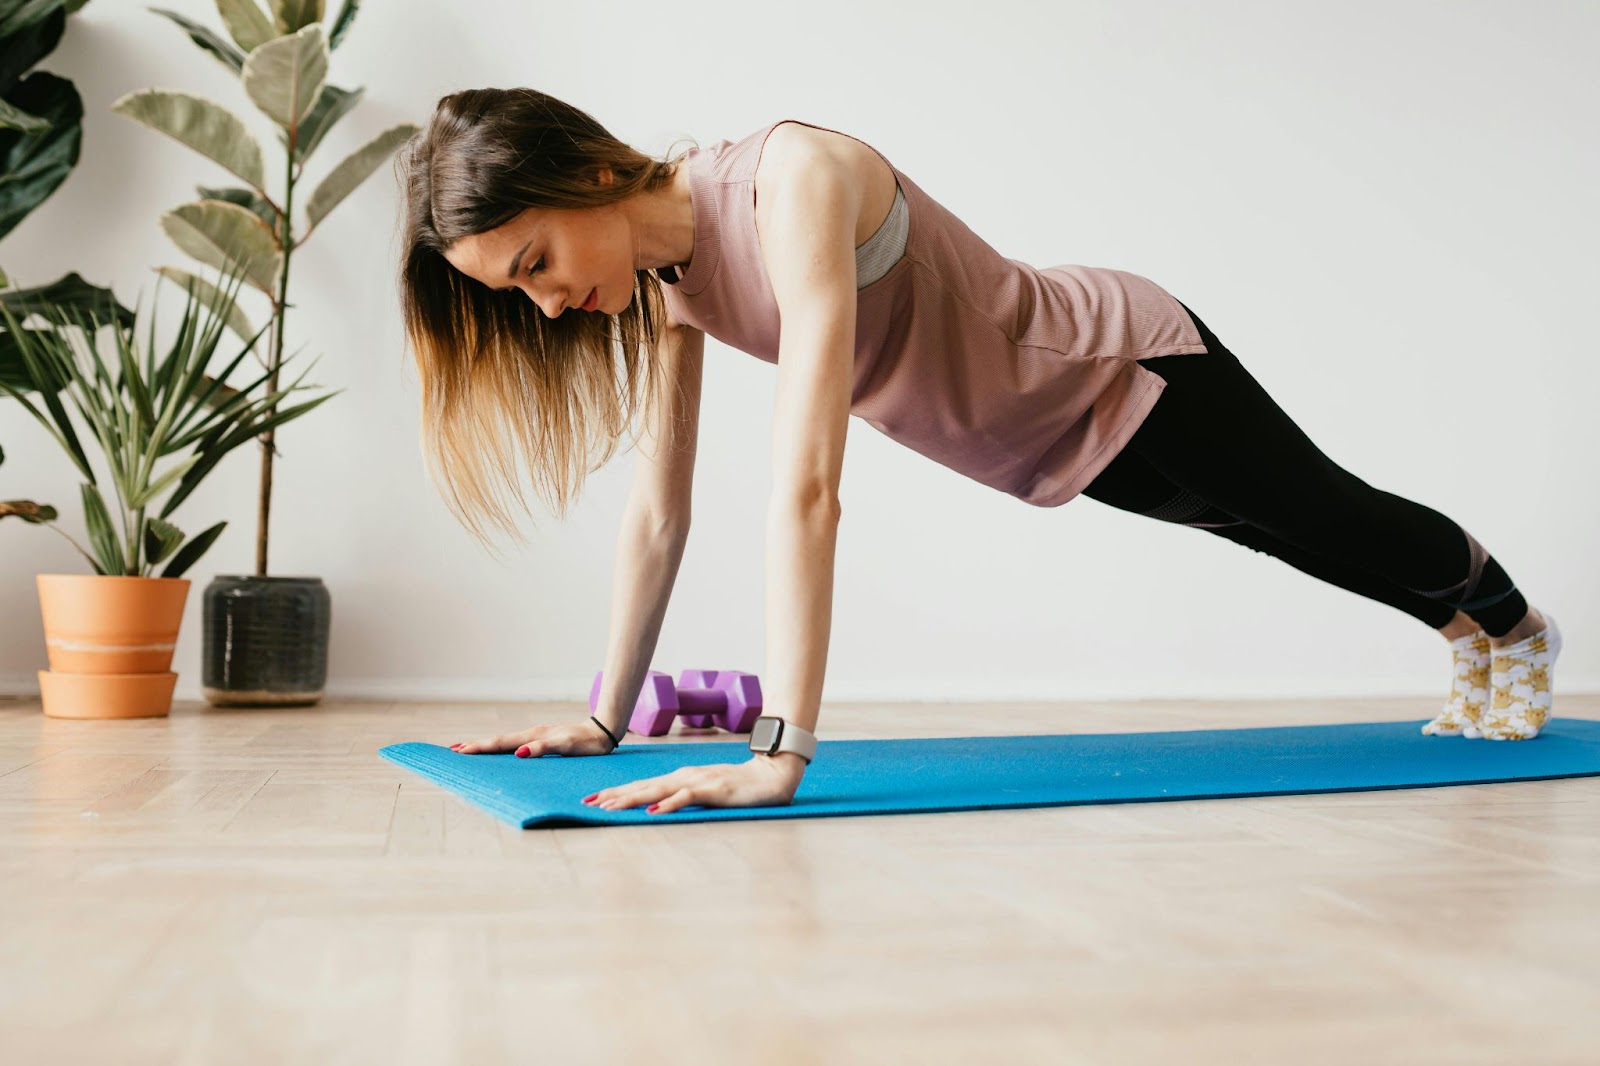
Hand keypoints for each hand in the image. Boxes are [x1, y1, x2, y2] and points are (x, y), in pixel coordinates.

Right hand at [449, 720, 612, 757]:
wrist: (602, 733)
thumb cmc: (586, 743)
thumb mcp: (566, 747)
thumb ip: (543, 748)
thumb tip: (519, 753)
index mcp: (533, 736)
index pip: (501, 743)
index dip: (480, 747)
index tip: (460, 751)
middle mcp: (531, 734)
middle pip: (498, 741)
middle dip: (476, 745)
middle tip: (454, 750)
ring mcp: (536, 736)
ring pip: (505, 741)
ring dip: (486, 746)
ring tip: (468, 749)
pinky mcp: (542, 740)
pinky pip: (515, 744)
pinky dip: (501, 747)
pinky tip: (499, 750)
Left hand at [583, 753, 806, 814]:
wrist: (772, 774)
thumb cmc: (739, 785)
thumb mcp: (706, 790)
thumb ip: (683, 795)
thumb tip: (656, 806)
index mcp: (680, 778)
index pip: (643, 785)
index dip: (617, 792)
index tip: (592, 799)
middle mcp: (684, 777)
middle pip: (643, 786)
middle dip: (614, 795)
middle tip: (588, 802)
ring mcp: (698, 782)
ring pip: (658, 790)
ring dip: (633, 798)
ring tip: (609, 806)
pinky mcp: (713, 789)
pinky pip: (687, 797)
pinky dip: (668, 803)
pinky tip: (654, 810)